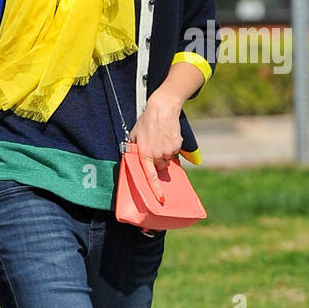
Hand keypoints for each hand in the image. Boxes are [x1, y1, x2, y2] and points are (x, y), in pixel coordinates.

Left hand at [128, 88, 182, 202]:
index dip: (155, 189)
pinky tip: (166, 136)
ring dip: (163, 154)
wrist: (162, 109)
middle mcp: (158, 154)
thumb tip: (131, 157)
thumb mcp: (134, 136)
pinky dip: (171, 148)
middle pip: (159, 167)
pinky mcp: (178, 145)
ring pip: (167, 159)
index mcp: (145, 154)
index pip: (150, 176)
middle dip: (156, 162)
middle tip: (152, 148)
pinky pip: (174, 152)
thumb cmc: (146, 122)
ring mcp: (169, 150)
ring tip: (159, 139)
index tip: (161, 198)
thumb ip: (133, 149)